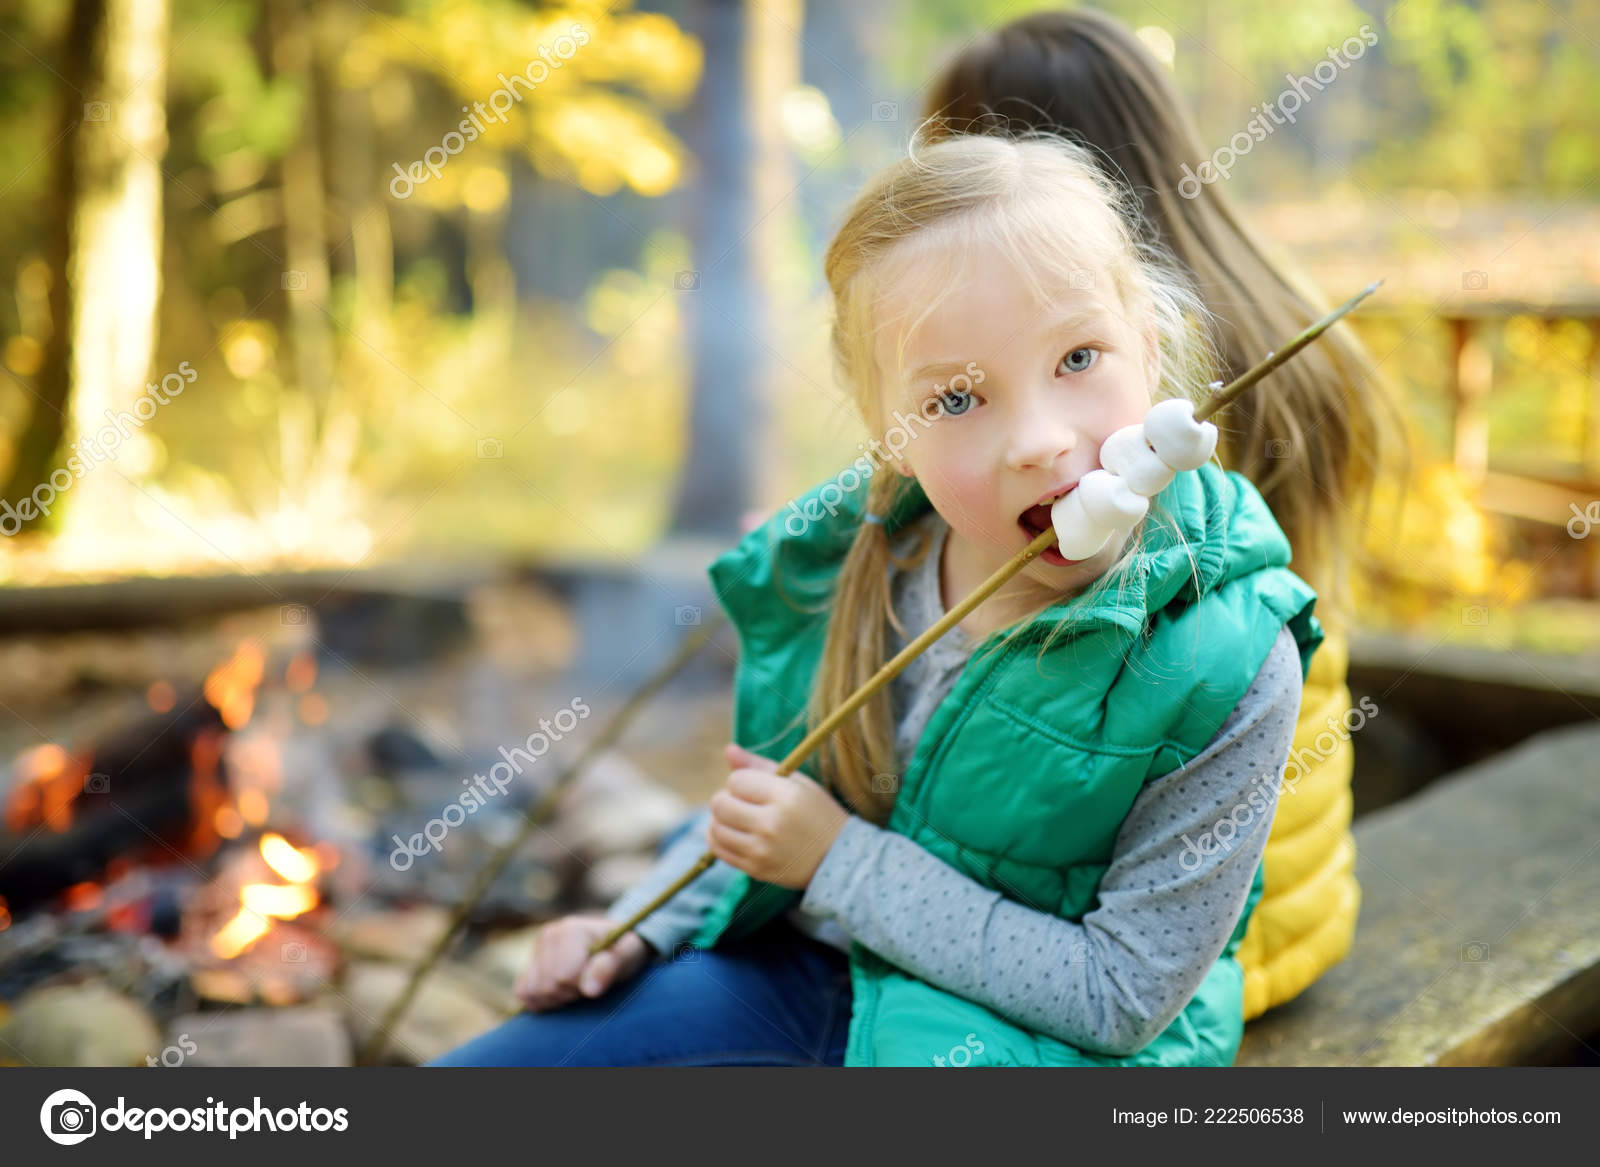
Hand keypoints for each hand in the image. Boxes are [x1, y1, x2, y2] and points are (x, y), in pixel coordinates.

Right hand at [513, 914, 651, 1010]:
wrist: (615, 945)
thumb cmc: (623, 951)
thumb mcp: (628, 955)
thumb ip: (611, 967)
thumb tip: (589, 989)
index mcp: (572, 930)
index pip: (564, 977)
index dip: (582, 987)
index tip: (596, 979)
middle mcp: (549, 935)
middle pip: (548, 987)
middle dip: (570, 994)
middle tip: (587, 983)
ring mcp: (536, 949)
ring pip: (533, 992)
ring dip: (556, 998)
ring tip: (575, 985)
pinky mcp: (529, 963)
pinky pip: (524, 993)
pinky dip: (542, 1000)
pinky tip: (561, 990)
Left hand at [708, 743, 850, 889]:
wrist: (838, 857)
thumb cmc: (817, 813)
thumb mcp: (797, 782)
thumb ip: (760, 765)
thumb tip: (728, 749)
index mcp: (786, 797)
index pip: (736, 781)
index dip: (742, 781)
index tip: (754, 787)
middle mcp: (772, 825)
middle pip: (719, 804)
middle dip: (726, 798)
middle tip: (743, 802)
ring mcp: (762, 850)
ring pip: (715, 828)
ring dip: (721, 819)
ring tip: (738, 818)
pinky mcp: (755, 869)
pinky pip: (719, 850)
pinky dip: (720, 838)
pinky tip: (734, 833)